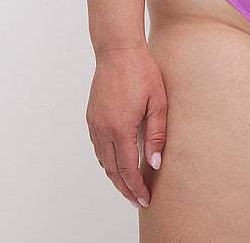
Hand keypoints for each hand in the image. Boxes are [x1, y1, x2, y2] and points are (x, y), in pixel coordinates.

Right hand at [86, 42, 166, 208]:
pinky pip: (98, 146)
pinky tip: (117, 161)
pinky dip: (107, 160)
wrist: (118, 50)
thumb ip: (156, 135)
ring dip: (115, 176)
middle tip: (137, 200)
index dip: (136, 188)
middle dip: (125, 188)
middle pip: (112, 170)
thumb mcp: (157, 103)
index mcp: (121, 128)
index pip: (127, 169)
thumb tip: (155, 164)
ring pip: (103, 160)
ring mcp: (95, 123)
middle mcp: (103, 129)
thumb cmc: (142, 71)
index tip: (144, 199)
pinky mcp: (92, 116)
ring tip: (129, 185)